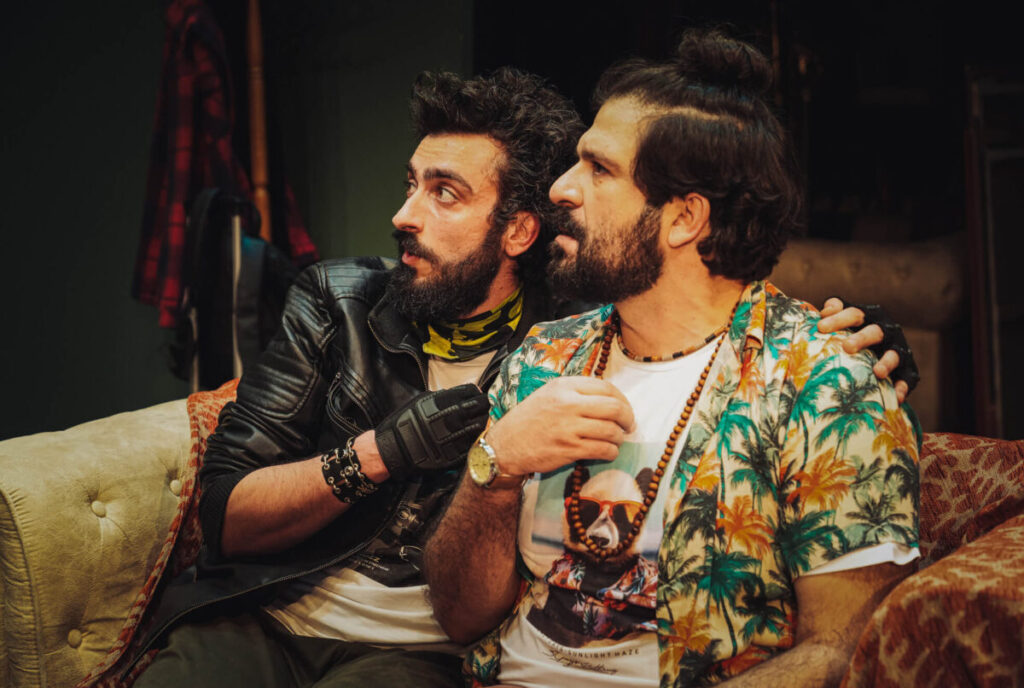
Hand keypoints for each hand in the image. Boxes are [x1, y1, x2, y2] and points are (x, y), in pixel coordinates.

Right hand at [375, 384, 488, 481]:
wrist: (395, 450)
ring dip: (482, 420)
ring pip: (481, 424)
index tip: (476, 395)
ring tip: (479, 419)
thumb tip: (461, 393)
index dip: (475, 393)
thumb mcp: (420, 402)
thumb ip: (442, 396)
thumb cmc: (405, 424)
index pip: (470, 392)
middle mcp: (451, 418)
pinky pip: (474, 441)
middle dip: (483, 404)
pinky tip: (472, 434)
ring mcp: (455, 436)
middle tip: (482, 406)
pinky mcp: (456, 453)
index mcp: (442, 402)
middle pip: (480, 406)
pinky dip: (476, 436)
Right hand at [487, 376, 634, 475]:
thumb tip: (608, 399)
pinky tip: (608, 452)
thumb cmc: (528, 420)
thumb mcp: (548, 395)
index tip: (625, 408)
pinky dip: (611, 452)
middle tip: (629, 425)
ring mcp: (569, 427)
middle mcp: (568, 403)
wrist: (505, 445)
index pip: (606, 387)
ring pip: (611, 430)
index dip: (622, 398)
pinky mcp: (569, 449)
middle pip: (614, 407)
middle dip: (627, 417)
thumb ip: (575, 392)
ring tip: (616, 440)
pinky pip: (603, 450)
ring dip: (619, 437)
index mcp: (564, 386)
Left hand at [818, 297, 918, 402]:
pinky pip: (907, 378)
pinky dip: (903, 387)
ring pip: (894, 355)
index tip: (821, 327)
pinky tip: (897, 397)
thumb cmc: (851, 337)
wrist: (879, 355)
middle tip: (847, 347)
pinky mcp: (908, 369)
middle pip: (874, 332)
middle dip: (862, 338)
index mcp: (869, 317)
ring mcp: (899, 350)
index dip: (838, 319)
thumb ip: (833, 315)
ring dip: (887, 363)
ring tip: (878, 373)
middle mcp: (886, 331)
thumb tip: (825, 310)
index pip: (854, 314)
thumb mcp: (842, 323)